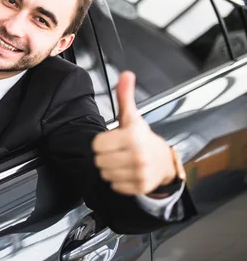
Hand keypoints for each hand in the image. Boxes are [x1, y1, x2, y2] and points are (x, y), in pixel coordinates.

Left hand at [92, 71, 176, 195]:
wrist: (164, 161)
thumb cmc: (142, 137)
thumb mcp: (132, 117)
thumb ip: (125, 97)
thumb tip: (125, 74)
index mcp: (133, 137)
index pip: (96, 145)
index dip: (102, 142)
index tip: (113, 139)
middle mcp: (138, 156)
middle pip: (99, 160)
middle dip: (105, 156)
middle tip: (118, 151)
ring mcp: (140, 173)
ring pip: (104, 174)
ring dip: (110, 168)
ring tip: (122, 161)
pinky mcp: (140, 187)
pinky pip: (113, 185)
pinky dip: (117, 180)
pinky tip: (127, 172)